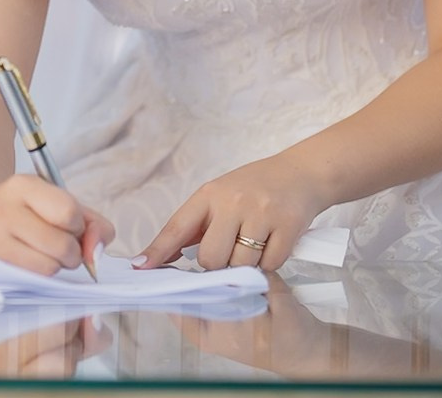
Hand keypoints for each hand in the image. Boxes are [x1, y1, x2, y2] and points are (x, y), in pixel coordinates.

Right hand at [0, 173, 113, 275]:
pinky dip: (39, 277)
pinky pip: (32, 280)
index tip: (68, 227)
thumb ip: (93, 224)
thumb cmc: (25, 213)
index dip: (78, 226)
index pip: (68, 212)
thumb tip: (97, 254)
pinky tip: (29, 264)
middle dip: (71, 252)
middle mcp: (1, 208)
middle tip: (58, 246)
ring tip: (43, 255)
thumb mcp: (57, 203)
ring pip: (49, 267)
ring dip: (55, 267)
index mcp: (23, 185)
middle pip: (62, 245)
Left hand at [138, 154, 327, 273]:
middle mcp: (233, 201)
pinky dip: (270, 263)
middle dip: (218, 265)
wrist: (301, 173)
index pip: (177, 227)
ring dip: (246, 266)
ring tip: (254, 245)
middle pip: (211, 258)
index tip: (140, 267)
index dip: (157, 251)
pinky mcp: (287, 225)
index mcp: (209, 194)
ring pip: (241, 264)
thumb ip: (196, 226)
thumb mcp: (221, 196)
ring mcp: (261, 213)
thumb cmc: (255, 189)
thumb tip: (164, 258)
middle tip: (229, 253)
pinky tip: (272, 244)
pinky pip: (270, 264)